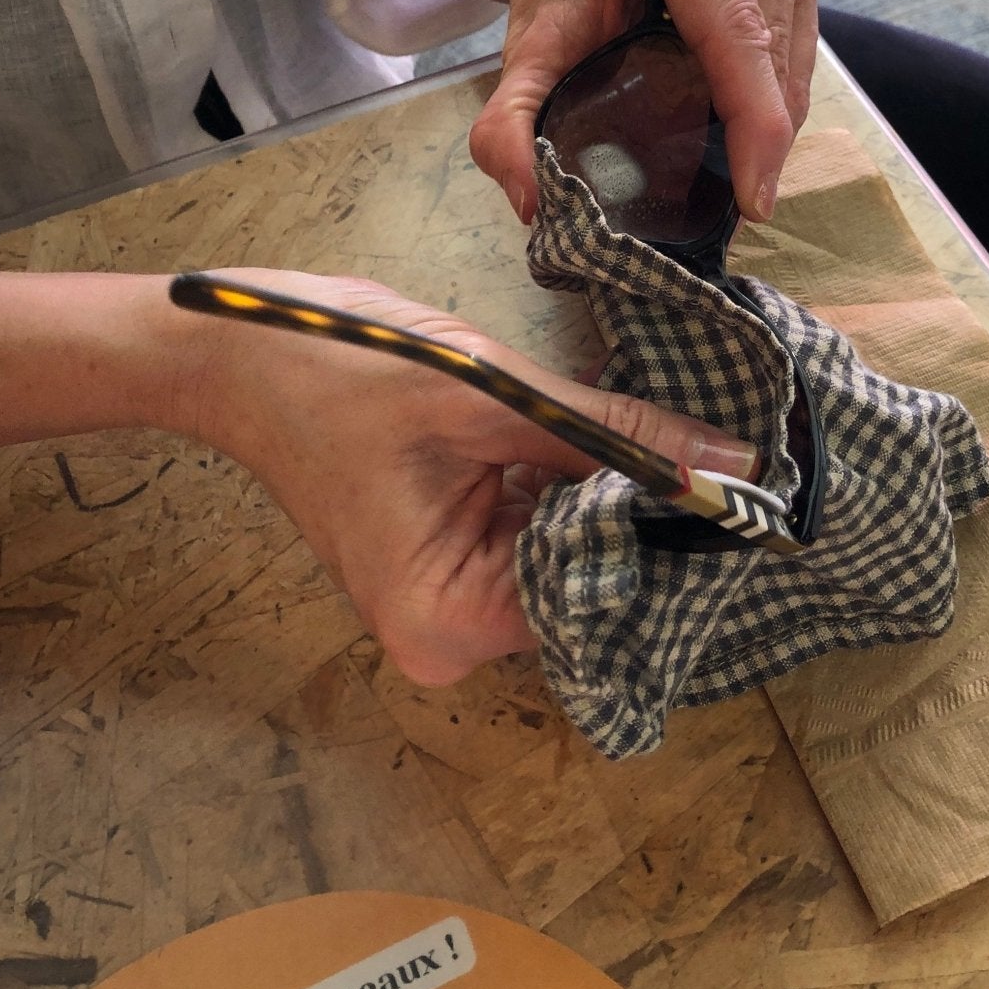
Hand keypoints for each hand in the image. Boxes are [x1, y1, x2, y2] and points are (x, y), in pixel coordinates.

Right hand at [176, 270, 758, 686]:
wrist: (236, 348)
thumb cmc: (341, 365)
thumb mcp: (491, 392)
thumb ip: (616, 436)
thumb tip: (736, 464)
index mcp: (448, 622)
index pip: (602, 595)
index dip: (675, 536)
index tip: (752, 485)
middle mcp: (446, 640)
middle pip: (587, 584)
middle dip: (646, 514)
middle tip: (730, 451)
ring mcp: (442, 606)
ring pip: (565, 556)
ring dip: (609, 496)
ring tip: (682, 440)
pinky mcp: (442, 565)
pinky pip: (531, 537)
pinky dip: (567, 490)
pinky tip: (611, 443)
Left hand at [469, 0, 818, 224]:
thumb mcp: (526, 42)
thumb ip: (509, 117)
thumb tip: (528, 200)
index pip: (732, 26)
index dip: (753, 119)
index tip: (755, 200)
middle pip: (769, 38)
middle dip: (762, 130)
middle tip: (738, 202)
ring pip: (794, 38)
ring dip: (775, 108)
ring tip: (737, 160)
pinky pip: (802, 26)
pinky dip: (780, 80)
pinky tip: (746, 111)